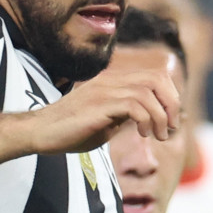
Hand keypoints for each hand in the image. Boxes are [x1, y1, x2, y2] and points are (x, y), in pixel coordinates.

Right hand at [29, 47, 181, 154]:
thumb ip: (126, 116)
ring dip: (161, 116)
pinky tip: (143, 134)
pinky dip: (146, 119)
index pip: (154, 76)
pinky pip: (135, 105)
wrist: (41, 133)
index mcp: (114, 81)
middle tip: (172, 127)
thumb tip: (149, 119)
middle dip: (172, 103)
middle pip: (157, 78)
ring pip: (149, 91)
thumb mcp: (106, 123)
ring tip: (158, 135)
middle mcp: (112, 79)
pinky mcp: (100, 103)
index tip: (170, 120)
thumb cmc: (70, 132)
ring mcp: (106, 89)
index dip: (170, 96)